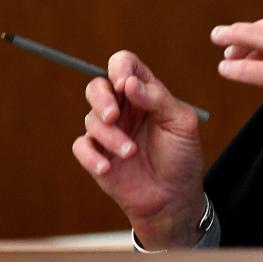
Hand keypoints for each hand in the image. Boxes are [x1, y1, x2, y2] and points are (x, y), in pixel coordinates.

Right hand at [71, 51, 205, 248]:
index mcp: (145, 92)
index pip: (125, 65)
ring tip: (131, 152)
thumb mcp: (181, 122)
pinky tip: (108, 167)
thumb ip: (157, 99)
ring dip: (110, 136)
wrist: (174, 197)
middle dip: (101, 98)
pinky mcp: (96, 155)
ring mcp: (109, 131)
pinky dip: (91, 155)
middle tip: (114, 116)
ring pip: (91, 119)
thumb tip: (129, 82)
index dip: (120, 67)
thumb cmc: (182, 155)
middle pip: (97, 86)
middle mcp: (124, 108)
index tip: (123, 83)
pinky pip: (80, 146)